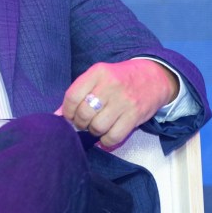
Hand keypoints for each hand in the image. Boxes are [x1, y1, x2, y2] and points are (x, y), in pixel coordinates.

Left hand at [57, 59, 178, 148]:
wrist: (154, 77)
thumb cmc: (120, 78)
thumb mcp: (99, 77)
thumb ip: (79, 92)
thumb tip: (57, 115)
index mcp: (98, 72)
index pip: (72, 96)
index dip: (67, 111)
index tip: (69, 116)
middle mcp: (111, 85)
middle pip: (84, 113)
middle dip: (79, 123)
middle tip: (83, 123)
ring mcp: (124, 101)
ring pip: (97, 127)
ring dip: (93, 131)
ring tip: (96, 126)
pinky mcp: (135, 115)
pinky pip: (114, 136)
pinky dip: (106, 140)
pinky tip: (107, 134)